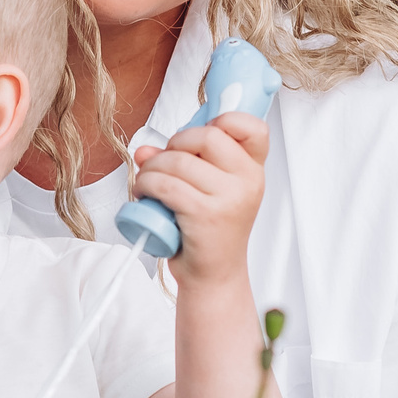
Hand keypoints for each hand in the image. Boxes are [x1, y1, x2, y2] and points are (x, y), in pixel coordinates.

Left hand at [130, 110, 267, 286]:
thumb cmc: (210, 231)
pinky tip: (144, 193)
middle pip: (207, 135)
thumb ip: (183, 161)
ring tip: (149, 183)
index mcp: (253, 170)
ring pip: (178, 160)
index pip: (252, 127)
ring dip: (152, 168)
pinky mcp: (204, 214)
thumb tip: (145, 149)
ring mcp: (229, 198)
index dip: (224, 120)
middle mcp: (248, 181)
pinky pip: (165, 184)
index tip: (201, 136)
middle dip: (176, 143)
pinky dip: (146, 184)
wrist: (214, 277)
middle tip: (166, 162)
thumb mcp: (208, 191)